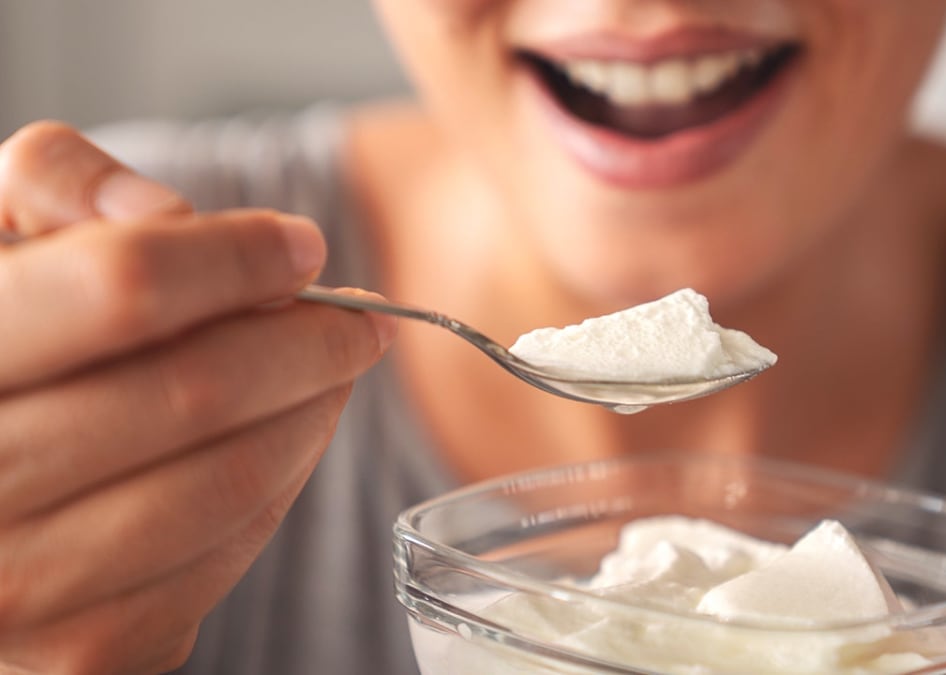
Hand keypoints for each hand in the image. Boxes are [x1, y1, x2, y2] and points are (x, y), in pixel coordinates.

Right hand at [0, 121, 398, 672]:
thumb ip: (59, 185)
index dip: (237, 258)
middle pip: (196, 390)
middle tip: (362, 319)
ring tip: (336, 373)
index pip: (123, 288)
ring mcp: (21, 591)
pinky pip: (226, 558)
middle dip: (310, 341)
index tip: (304, 247)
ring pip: (229, 481)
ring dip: (313, 414)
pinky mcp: (82, 653)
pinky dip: (281, 488)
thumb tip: (171, 214)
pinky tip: (284, 442)